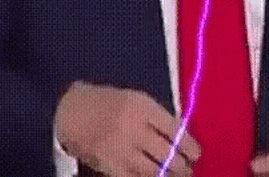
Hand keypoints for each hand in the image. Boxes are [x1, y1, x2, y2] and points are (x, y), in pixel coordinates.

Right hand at [54, 82, 199, 176]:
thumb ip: (157, 116)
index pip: (174, 130)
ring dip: (170, 176)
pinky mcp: (110, 167)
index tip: (196, 153)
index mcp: (142, 107)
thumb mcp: (135, 99)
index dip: (189, 145)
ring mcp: (121, 150)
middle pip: (168, 154)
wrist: (72, 111)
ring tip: (177, 176)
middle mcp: (134, 128)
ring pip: (155, 172)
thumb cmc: (108, 102)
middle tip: (188, 169)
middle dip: (183, 166)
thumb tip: (181, 135)